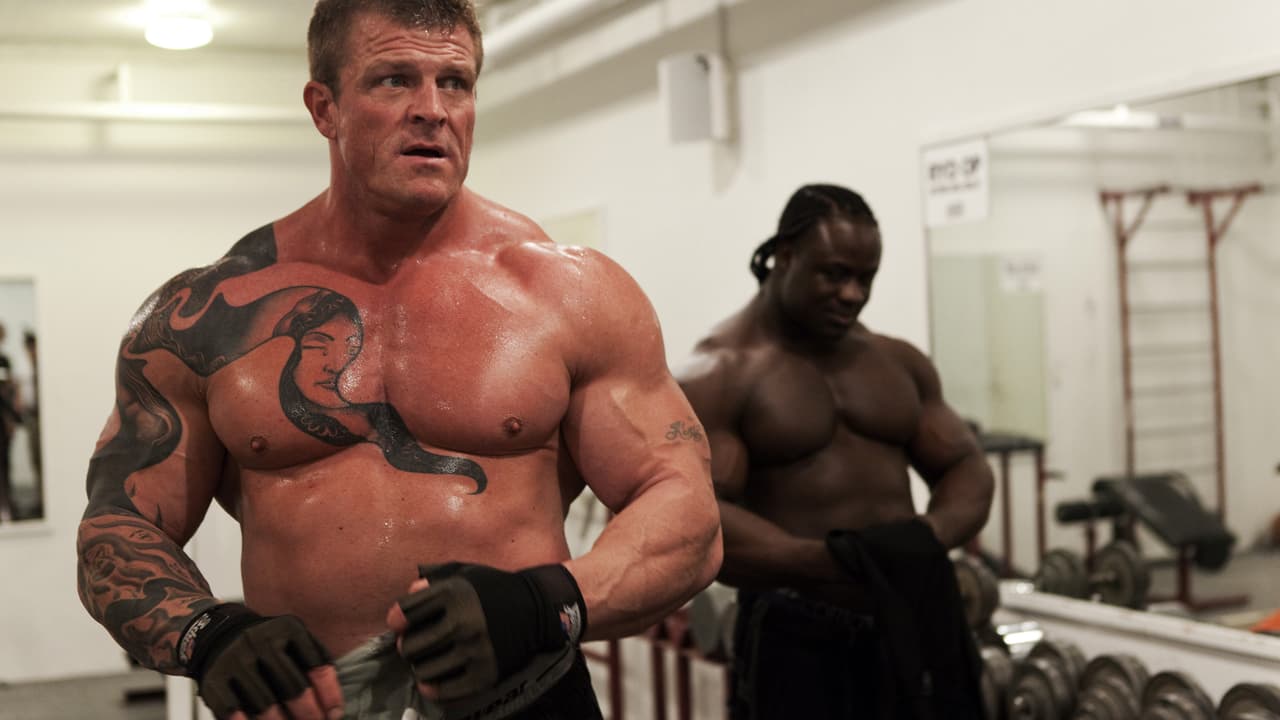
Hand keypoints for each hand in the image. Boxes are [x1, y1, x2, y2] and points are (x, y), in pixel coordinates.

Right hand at [180, 603, 342, 719]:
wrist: (220, 633)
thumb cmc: (269, 645)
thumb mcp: (296, 642)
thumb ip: (317, 667)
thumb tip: (334, 710)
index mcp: (288, 628)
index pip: (317, 665)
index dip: (329, 695)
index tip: (335, 715)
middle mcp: (260, 640)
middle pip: (292, 687)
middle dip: (308, 714)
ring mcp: (235, 660)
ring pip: (265, 705)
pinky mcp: (213, 679)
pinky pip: (233, 712)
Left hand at [386, 562, 585, 700]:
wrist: (536, 609)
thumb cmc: (494, 589)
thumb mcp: (465, 575)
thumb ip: (433, 582)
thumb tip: (407, 596)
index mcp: (453, 594)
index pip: (404, 614)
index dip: (397, 620)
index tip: (400, 624)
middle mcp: (462, 623)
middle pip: (409, 647)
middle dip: (408, 646)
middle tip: (417, 645)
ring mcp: (474, 651)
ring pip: (423, 671)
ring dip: (421, 667)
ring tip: (429, 660)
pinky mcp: (485, 674)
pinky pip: (444, 691)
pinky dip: (432, 688)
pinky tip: (432, 681)